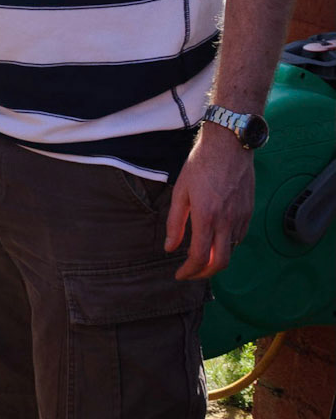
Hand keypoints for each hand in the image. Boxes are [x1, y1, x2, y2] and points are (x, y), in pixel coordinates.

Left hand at [165, 125, 255, 279]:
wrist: (229, 144)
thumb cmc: (201, 164)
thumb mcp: (180, 192)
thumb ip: (175, 223)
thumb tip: (170, 248)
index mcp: (207, 217)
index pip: (200, 257)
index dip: (189, 271)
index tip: (179, 274)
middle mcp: (227, 221)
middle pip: (221, 263)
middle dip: (205, 274)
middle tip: (191, 273)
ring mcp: (241, 217)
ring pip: (231, 250)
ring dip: (216, 258)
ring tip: (201, 255)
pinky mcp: (249, 211)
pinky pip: (239, 237)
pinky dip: (227, 245)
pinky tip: (215, 238)